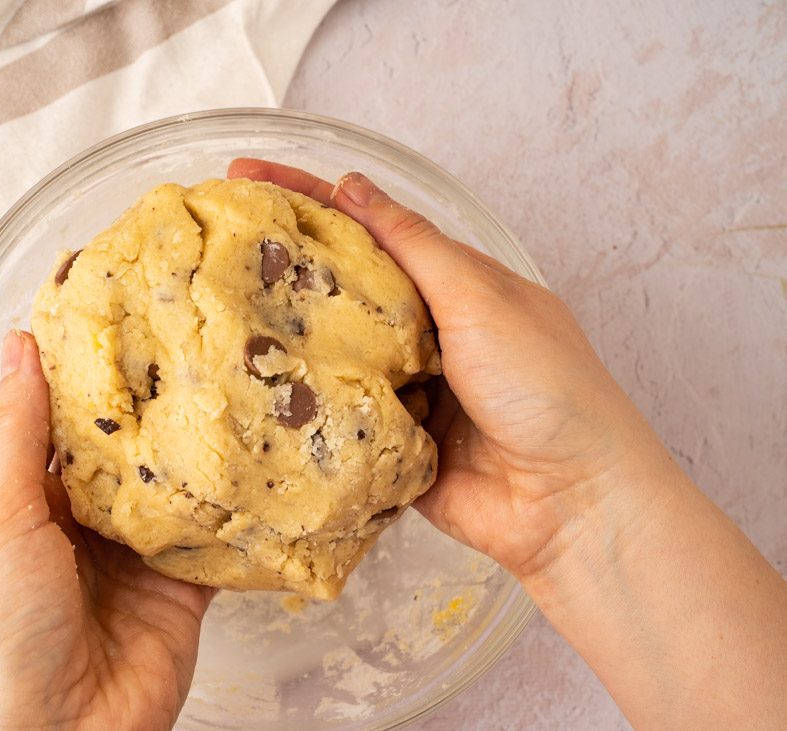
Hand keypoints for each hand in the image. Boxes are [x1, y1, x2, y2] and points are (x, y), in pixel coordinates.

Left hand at [0, 331, 211, 730]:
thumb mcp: (3, 523)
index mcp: (26, 510)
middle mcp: (81, 529)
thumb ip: (19, 436)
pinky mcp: (184, 588)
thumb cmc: (6, 639)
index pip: (55, 425)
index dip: (80, 374)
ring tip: (225, 381)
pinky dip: (232, 508)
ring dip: (192, 450)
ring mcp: (135, 559)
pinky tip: (257, 460)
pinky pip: (213, 538)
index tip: (112, 313)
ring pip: (170, 487)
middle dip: (147, 406)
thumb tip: (18, 349)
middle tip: (184, 338)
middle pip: (120, 452)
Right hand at [227, 159, 676, 580]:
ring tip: (216, 309)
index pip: (371, 228)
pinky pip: (339, 418)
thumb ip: (413, 246)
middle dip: (284, 266)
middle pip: (344, 289)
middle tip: (214, 241)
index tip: (245, 173)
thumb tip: (353, 187)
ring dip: (288, 338)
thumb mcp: (480, 297)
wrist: (571, 501)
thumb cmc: (544, 386)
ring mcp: (407, 392)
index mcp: (455, 285)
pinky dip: (308, 404)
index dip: (309, 198)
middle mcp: (428, 333)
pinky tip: (252, 387)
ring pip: (334, 354)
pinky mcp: (391, 447)